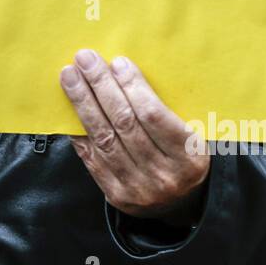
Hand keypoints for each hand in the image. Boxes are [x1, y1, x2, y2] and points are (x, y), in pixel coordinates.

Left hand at [59, 50, 210, 221]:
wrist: (185, 205)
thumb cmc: (187, 158)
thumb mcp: (196, 134)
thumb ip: (167, 110)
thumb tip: (124, 71)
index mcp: (190, 156)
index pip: (154, 116)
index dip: (133, 87)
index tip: (117, 62)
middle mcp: (164, 175)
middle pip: (124, 123)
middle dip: (101, 86)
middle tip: (85, 59)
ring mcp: (139, 188)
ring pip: (104, 138)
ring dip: (83, 103)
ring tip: (70, 76)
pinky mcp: (117, 196)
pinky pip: (92, 157)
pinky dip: (79, 130)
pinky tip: (69, 108)